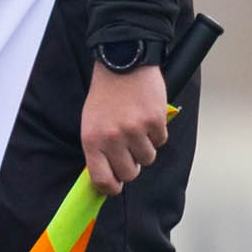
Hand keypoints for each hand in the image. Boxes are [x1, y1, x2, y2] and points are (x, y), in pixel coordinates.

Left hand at [79, 61, 169, 194]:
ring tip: (137, 128)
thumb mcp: (90, 123)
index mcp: (92, 140)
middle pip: (129, 174)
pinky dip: (156, 133)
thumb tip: (108, 177)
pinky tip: (147, 117)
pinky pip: (161, 141)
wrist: (122, 63)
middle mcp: (113, 138)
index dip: (111, 188)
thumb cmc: (105, 95)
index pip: (102, 180)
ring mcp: (135, 130)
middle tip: (129, 151)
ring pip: (148, 159)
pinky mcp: (155, 121)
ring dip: (145, 148)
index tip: (115, 185)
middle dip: (131, 166)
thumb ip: (98, 150)